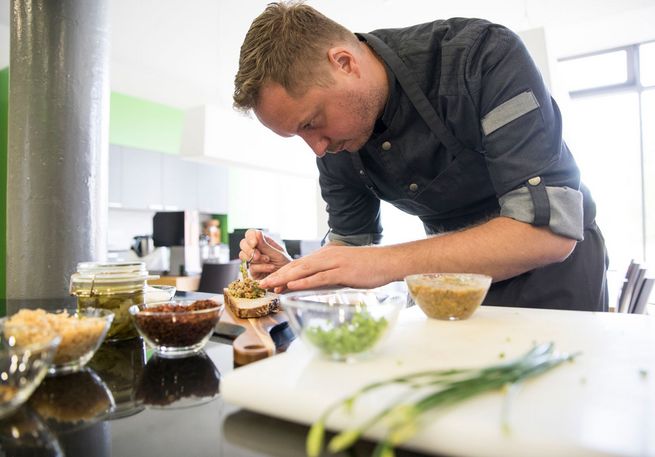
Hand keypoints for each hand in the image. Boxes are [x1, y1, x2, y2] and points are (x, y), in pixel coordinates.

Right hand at [239, 229, 291, 279]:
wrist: (288, 279)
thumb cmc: (285, 264)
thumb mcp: (277, 254)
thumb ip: (265, 245)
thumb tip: (257, 232)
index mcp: (262, 242)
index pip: (250, 234)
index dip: (250, 237)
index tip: (254, 243)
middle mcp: (256, 250)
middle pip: (243, 244)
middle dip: (249, 249)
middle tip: (257, 255)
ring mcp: (253, 261)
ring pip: (243, 255)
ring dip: (256, 258)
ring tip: (268, 260)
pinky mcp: (253, 271)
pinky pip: (251, 267)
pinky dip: (261, 267)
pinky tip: (271, 268)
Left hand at [259, 245, 393, 291]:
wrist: (388, 261)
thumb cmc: (370, 267)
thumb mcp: (345, 269)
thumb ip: (331, 275)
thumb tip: (318, 285)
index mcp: (326, 256)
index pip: (300, 265)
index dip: (283, 273)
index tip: (270, 282)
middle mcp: (327, 256)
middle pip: (297, 266)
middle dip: (278, 275)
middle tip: (262, 284)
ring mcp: (334, 263)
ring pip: (304, 271)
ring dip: (285, 278)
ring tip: (270, 285)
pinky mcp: (342, 272)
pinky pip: (319, 277)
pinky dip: (304, 281)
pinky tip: (292, 285)